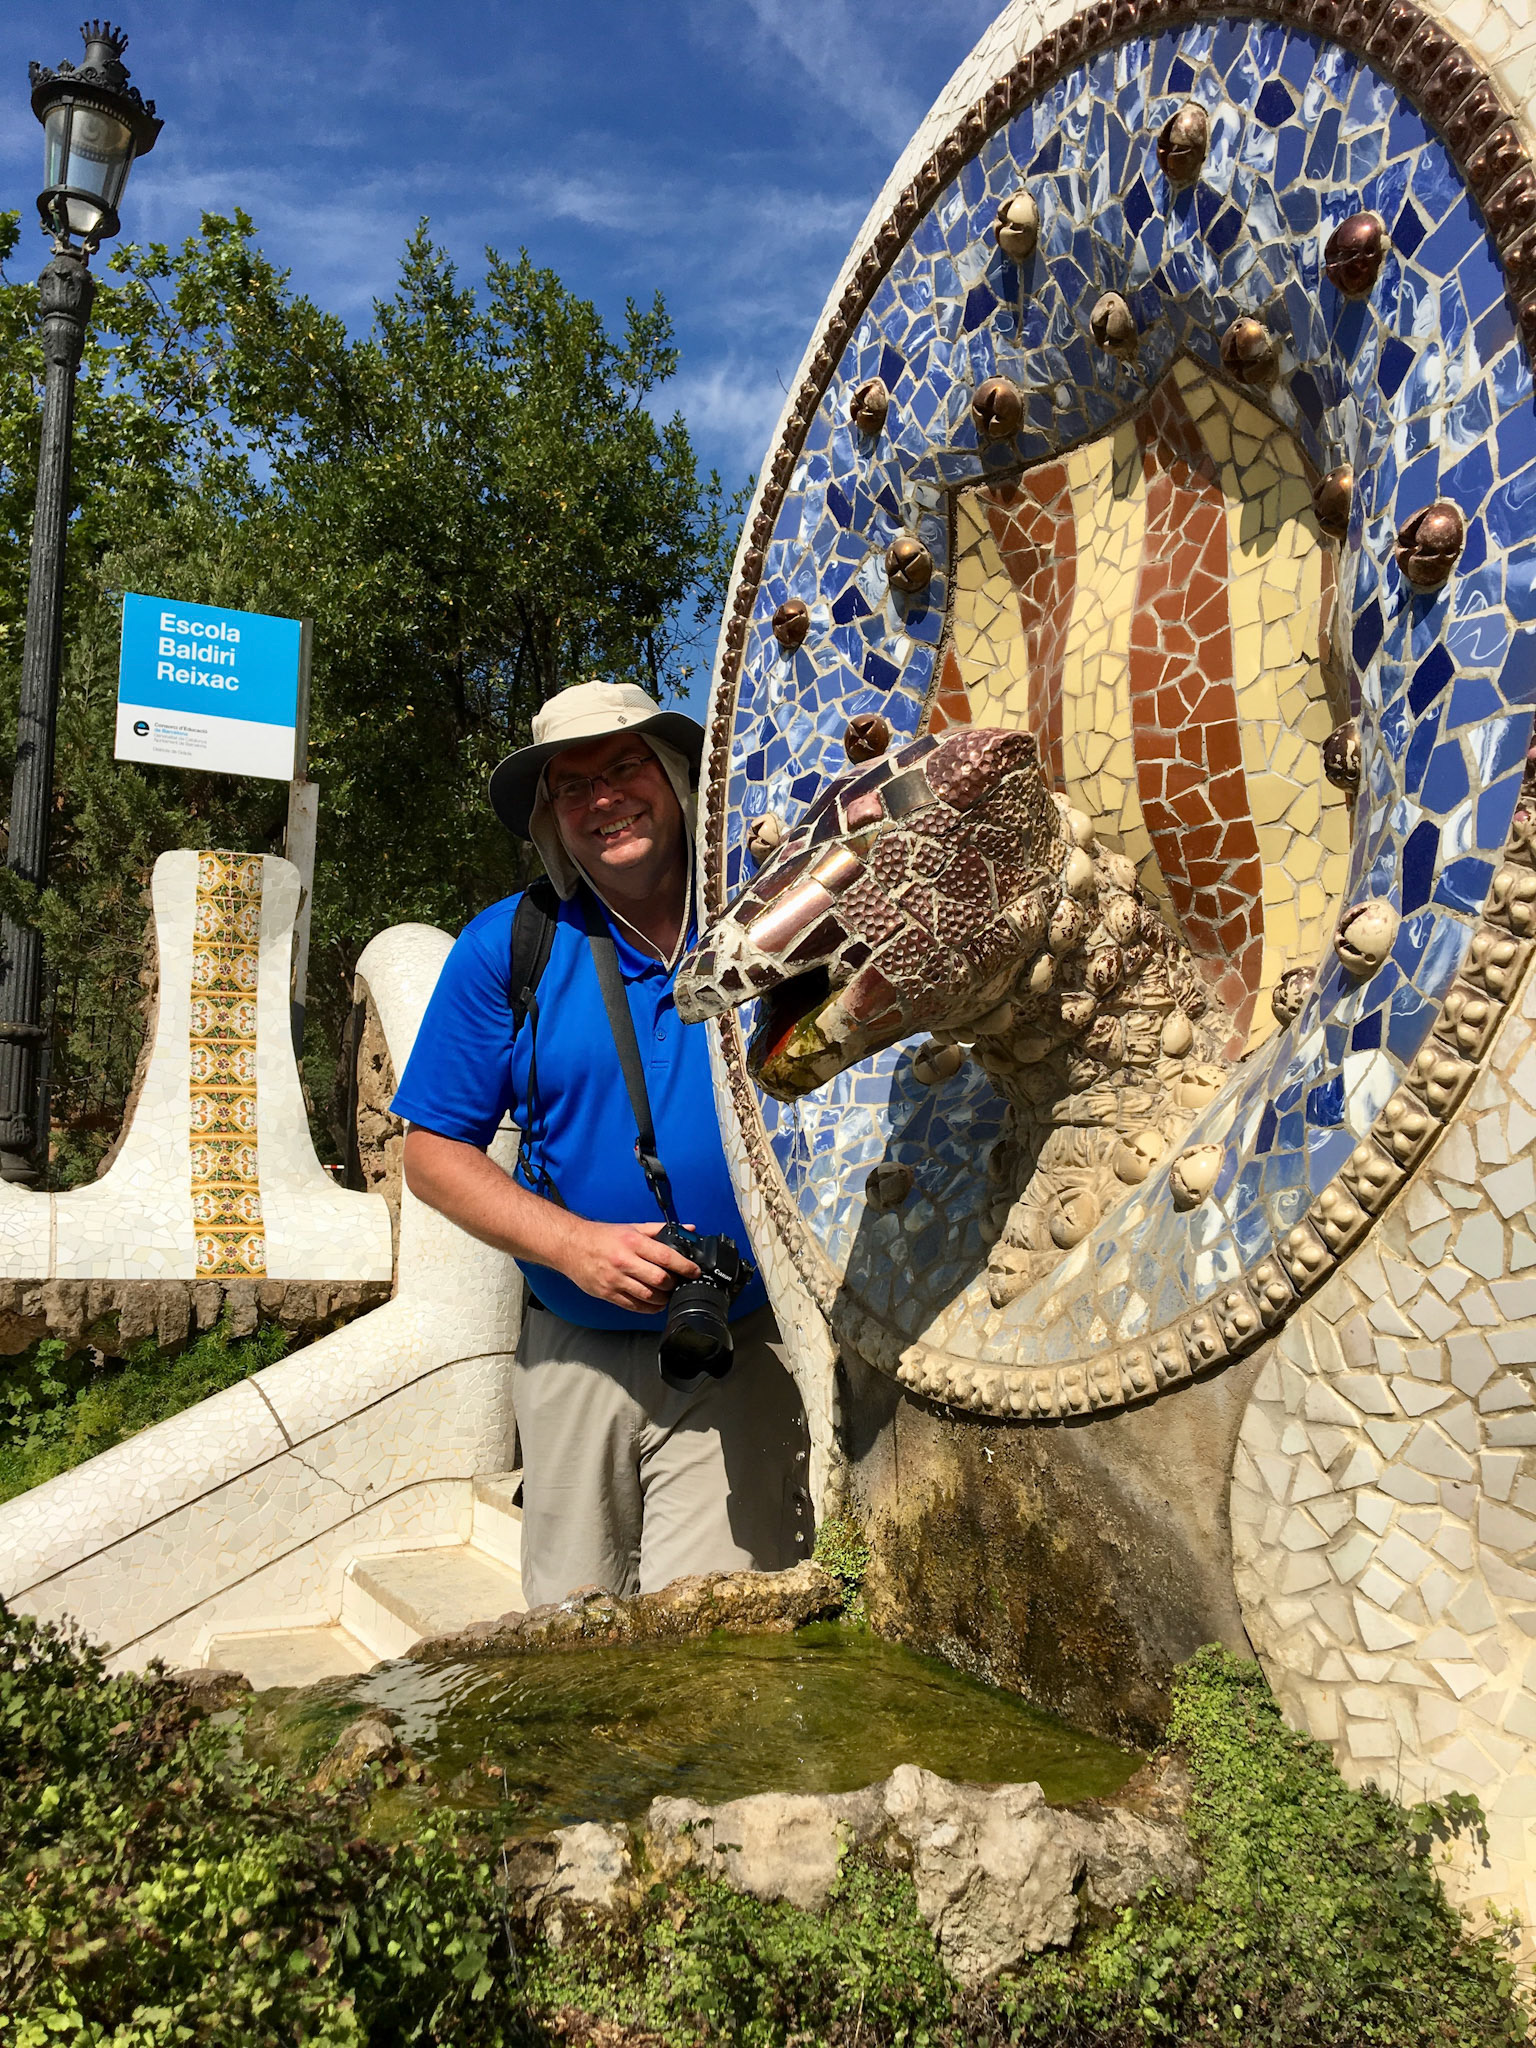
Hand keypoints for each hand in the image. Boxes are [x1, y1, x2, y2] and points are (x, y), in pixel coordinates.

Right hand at [562, 1219, 699, 1313]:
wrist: (571, 1246)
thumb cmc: (602, 1236)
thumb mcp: (632, 1227)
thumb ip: (660, 1230)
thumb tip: (689, 1229)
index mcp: (632, 1242)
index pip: (665, 1257)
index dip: (684, 1266)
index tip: (695, 1271)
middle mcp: (624, 1261)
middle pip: (659, 1279)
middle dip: (673, 1284)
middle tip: (678, 1282)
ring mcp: (615, 1280)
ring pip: (648, 1296)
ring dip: (663, 1298)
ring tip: (666, 1293)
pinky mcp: (607, 1293)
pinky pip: (633, 1306)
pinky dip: (648, 1308)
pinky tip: (654, 1303)